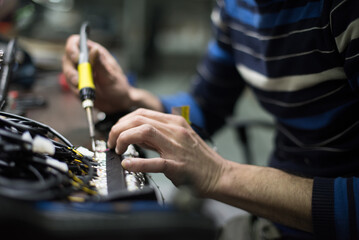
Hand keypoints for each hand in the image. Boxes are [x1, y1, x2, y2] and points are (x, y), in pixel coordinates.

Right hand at [62, 35, 132, 112]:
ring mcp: (79, 72)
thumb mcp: (111, 75)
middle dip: (71, 71)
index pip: (75, 42)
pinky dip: (77, 91)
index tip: (76, 59)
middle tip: (78, 82)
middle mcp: (84, 60)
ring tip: (86, 91)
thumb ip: (101, 64)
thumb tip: (94, 49)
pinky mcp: (77, 84)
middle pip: (67, 59)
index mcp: (94, 52)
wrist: (118, 103)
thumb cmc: (118, 86)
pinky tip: (87, 95)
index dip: (72, 48)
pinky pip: (70, 86)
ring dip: (74, 83)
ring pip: (67, 73)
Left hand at [107, 108, 225, 195]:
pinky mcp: (178, 165)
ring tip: (117, 149)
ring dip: (124, 138)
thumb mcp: (180, 139)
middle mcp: (175, 131)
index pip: (142, 113)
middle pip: (139, 119)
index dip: (123, 121)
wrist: (219, 175)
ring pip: (144, 131)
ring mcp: (177, 147)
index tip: (116, 131)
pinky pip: (155, 162)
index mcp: (175, 123)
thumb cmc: (199, 160)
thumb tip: (134, 135)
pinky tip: (127, 164)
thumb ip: (159, 135)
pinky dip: (138, 162)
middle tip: (111, 141)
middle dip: (118, 128)